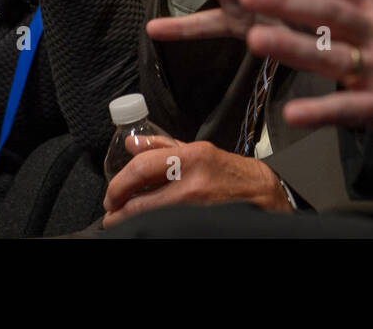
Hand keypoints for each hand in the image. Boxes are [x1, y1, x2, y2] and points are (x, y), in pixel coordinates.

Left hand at [102, 137, 291, 225]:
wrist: (261, 193)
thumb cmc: (229, 171)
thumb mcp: (196, 150)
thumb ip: (161, 147)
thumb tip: (131, 145)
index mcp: (190, 158)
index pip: (140, 169)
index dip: (118, 186)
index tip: (112, 196)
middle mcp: (192, 184)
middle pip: (140, 204)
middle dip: (118, 212)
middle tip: (112, 214)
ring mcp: (196, 208)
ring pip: (149, 220)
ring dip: (130, 223)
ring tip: (125, 222)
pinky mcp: (201, 224)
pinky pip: (165, 227)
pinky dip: (151, 227)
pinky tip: (147, 226)